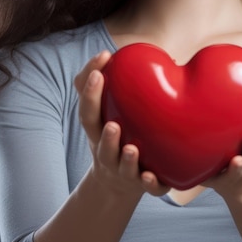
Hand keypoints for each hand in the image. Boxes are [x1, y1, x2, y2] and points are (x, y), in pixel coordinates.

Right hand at [74, 51, 169, 197]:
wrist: (119, 182)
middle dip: (106, 135)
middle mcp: (106, 152)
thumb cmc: (114, 133)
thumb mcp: (102, 111)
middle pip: (101, 145)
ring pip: (122, 167)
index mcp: (97, 130)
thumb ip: (102, 83)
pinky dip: (150, 184)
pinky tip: (153, 177)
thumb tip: (106, 55)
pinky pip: (148, 187)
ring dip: (126, 159)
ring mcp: (123, 171)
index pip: (88, 112)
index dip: (89, 93)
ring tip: (131, 149)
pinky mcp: (142, 185)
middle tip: (112, 124)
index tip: (98, 72)